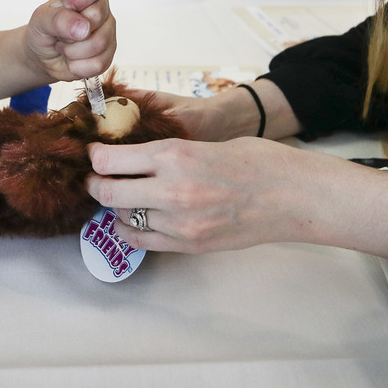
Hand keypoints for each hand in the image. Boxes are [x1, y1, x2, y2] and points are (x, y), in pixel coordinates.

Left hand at [23, 0, 115, 81]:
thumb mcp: (40, 20)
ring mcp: (107, 32)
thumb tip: (82, 27)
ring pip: (98, 43)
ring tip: (64, 46)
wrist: (41, 57)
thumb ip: (58, 18)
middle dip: (71, 30)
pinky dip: (78, 66)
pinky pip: (98, 63)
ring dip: (72, 51)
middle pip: (97, 16)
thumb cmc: (42, 31)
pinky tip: (72, 59)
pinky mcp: (108, 55)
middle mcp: (101, 8)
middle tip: (60, 32)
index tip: (69, 5)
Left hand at [86, 136, 309, 252]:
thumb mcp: (204, 143)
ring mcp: (179, 222)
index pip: (110, 160)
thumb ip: (167, 152)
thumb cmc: (256, 161)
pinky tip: (134, 221)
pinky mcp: (189, 244)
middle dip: (95, 184)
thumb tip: (131, 156)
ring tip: (120, 198)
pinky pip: (142, 241)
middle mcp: (171, 189)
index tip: (94, 154)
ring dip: (115, 208)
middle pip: (107, 192)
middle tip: (95, 179)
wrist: (292, 196)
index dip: (95, 157)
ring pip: (123, 218)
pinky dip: (131, 230)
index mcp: (175, 154)